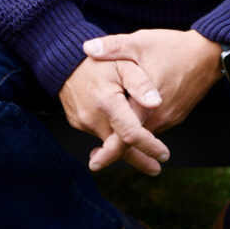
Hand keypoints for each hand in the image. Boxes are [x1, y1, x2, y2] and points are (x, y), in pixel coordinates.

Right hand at [59, 55, 169, 175]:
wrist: (65, 60)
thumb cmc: (100, 59)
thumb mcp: (125, 62)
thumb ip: (141, 84)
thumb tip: (157, 104)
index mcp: (107, 101)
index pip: (130, 134)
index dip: (149, 146)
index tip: (164, 155)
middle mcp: (92, 117)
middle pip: (120, 147)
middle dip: (139, 159)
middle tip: (156, 168)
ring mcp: (83, 122)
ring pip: (109, 143)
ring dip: (125, 148)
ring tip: (145, 154)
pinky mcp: (78, 123)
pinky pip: (99, 134)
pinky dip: (112, 138)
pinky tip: (123, 136)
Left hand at [83, 29, 222, 169]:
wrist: (209, 54)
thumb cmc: (173, 47)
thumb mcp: (140, 43)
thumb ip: (113, 47)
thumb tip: (86, 48)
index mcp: (147, 103)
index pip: (125, 136)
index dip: (108, 151)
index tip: (94, 161)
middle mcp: (160, 117)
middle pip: (134, 142)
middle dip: (115, 151)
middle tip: (96, 157)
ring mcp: (171, 117)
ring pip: (146, 135)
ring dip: (129, 140)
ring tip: (109, 143)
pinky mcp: (177, 114)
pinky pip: (156, 128)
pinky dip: (142, 130)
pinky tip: (132, 123)